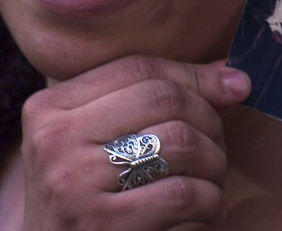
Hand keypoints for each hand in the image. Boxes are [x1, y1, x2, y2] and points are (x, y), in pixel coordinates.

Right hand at [19, 55, 251, 230]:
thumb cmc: (81, 200)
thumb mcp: (89, 144)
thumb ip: (144, 103)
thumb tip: (232, 78)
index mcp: (48, 108)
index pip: (136, 67)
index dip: (193, 74)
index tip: (233, 86)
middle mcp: (54, 138)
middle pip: (162, 98)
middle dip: (208, 118)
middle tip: (217, 146)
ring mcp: (74, 181)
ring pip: (179, 141)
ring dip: (214, 161)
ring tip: (212, 180)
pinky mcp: (102, 223)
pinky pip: (183, 193)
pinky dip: (211, 199)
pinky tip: (209, 209)